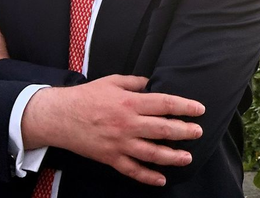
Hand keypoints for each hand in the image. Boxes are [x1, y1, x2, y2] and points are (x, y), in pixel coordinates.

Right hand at [23, 75, 204, 185]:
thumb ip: (134, 82)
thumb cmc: (86, 96)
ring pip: (152, 153)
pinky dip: (148, 177)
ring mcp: (120, 143)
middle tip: (198, 132)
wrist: (60, 117)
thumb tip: (151, 83)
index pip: (164, 104)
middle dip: (184, 131)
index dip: (184, 107)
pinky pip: (132, 170)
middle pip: (163, 129)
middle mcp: (127, 124)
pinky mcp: (111, 158)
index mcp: (129, 102)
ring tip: (187, 157)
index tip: (199, 110)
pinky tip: (161, 179)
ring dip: (172, 156)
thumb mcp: (111, 81)